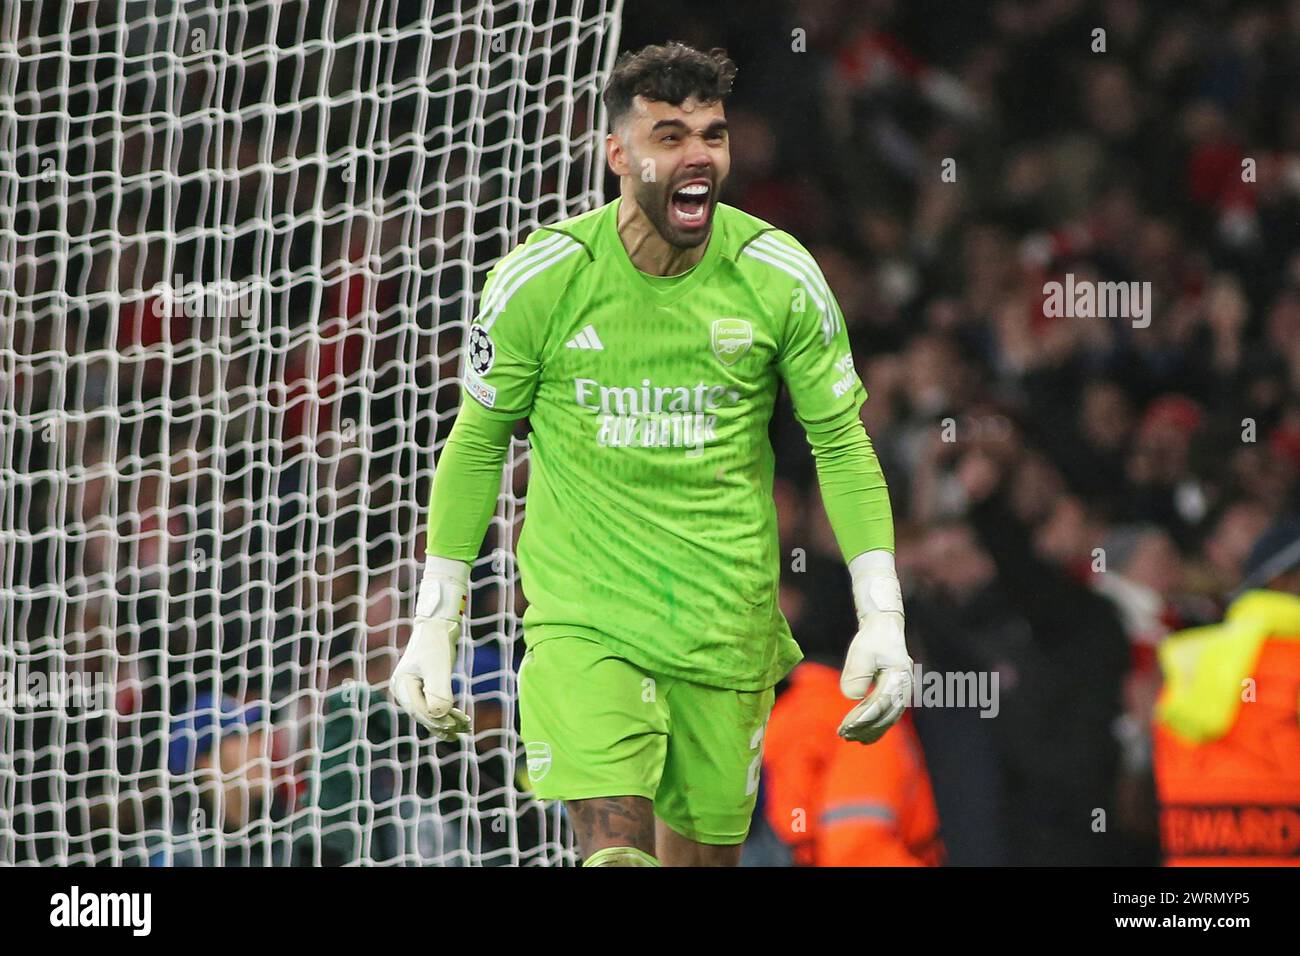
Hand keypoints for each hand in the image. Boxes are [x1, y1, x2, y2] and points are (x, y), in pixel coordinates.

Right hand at [391, 557, 470, 741]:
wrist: (437, 626)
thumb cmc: (437, 644)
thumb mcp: (440, 668)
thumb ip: (439, 693)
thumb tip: (441, 717)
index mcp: (401, 686)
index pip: (420, 711)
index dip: (438, 721)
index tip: (457, 725)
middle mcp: (403, 690)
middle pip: (424, 715)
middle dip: (444, 724)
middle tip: (465, 729)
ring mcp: (411, 690)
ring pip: (428, 713)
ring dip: (447, 722)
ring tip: (465, 729)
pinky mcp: (421, 687)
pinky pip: (431, 707)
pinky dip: (445, 715)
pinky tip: (458, 723)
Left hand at [839, 550, 913, 744]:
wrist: (885, 629)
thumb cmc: (873, 639)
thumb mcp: (861, 651)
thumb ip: (857, 672)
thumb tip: (853, 697)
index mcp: (898, 675)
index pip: (880, 703)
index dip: (863, 717)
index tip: (846, 726)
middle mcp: (904, 687)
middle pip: (885, 714)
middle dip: (864, 727)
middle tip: (844, 735)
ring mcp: (903, 692)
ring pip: (888, 718)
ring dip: (870, 730)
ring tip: (850, 738)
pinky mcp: (897, 695)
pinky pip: (888, 716)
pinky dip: (876, 727)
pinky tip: (863, 737)